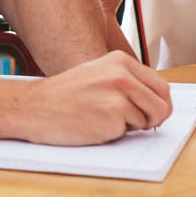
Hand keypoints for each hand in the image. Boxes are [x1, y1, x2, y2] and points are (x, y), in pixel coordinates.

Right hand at [18, 51, 172, 145]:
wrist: (33, 107)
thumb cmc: (62, 95)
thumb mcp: (96, 75)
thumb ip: (125, 82)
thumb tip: (155, 102)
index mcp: (120, 61)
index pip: (161, 86)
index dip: (158, 104)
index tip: (150, 112)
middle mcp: (122, 75)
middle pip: (162, 105)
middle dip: (153, 119)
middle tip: (134, 124)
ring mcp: (118, 96)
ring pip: (148, 121)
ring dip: (130, 127)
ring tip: (103, 119)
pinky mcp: (112, 118)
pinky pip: (128, 133)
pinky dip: (115, 135)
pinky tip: (94, 126)